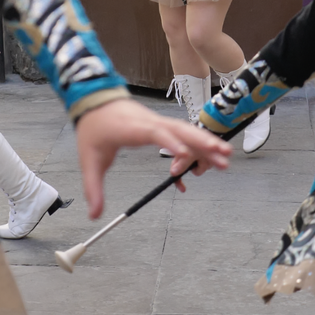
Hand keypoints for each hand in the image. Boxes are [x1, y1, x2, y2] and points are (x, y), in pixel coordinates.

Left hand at [75, 99, 231, 218]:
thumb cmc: (94, 128)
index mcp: (131, 128)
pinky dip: (199, 141)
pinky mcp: (162, 124)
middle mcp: (150, 122)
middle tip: (222, 158)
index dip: (169, 142)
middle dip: (202, 143)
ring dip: (207, 142)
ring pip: (187, 130)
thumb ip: (93, 188)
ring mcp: (158, 121)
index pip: (153, 133)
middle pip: (180, 130)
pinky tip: (212, 153)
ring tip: (226, 157)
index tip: (182, 155)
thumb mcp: (89, 159)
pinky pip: (183, 132)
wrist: (96, 100)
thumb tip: (94, 214)